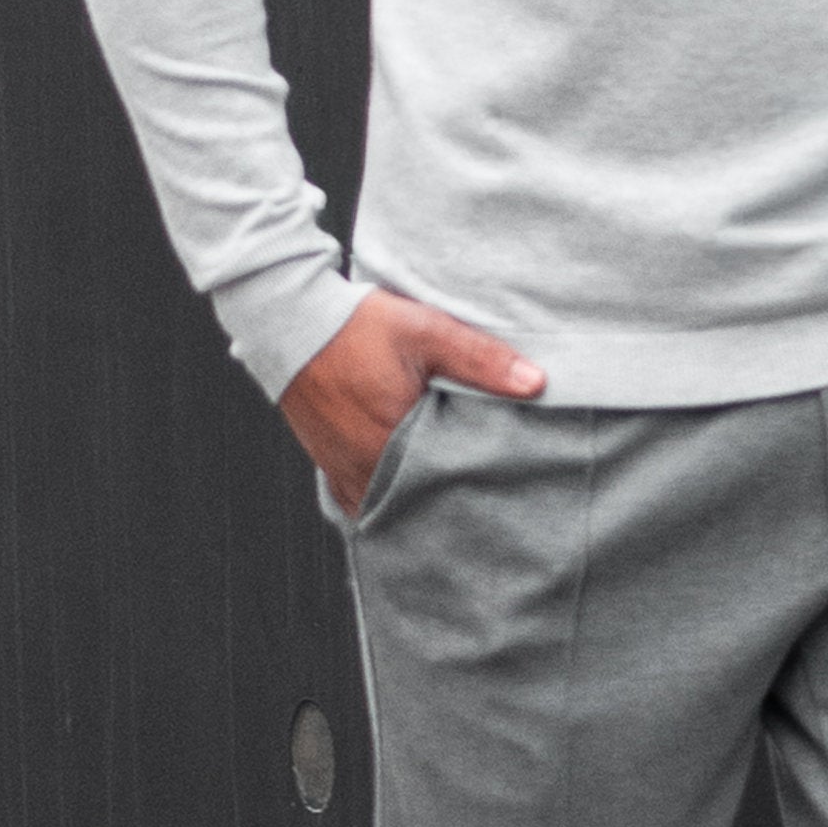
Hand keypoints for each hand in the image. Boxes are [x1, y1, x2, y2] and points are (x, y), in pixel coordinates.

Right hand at [281, 290, 545, 514]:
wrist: (289, 317)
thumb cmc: (356, 324)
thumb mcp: (426, 331)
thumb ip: (481, 359)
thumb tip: (537, 383)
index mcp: (391, 441)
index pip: (445, 486)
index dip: (475, 492)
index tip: (501, 497)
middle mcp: (363, 465)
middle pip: (417, 502)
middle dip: (448, 504)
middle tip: (484, 509)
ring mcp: (341, 468)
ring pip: (388, 505)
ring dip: (415, 503)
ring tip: (450, 506)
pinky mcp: (328, 462)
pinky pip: (359, 500)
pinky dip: (384, 501)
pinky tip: (407, 498)